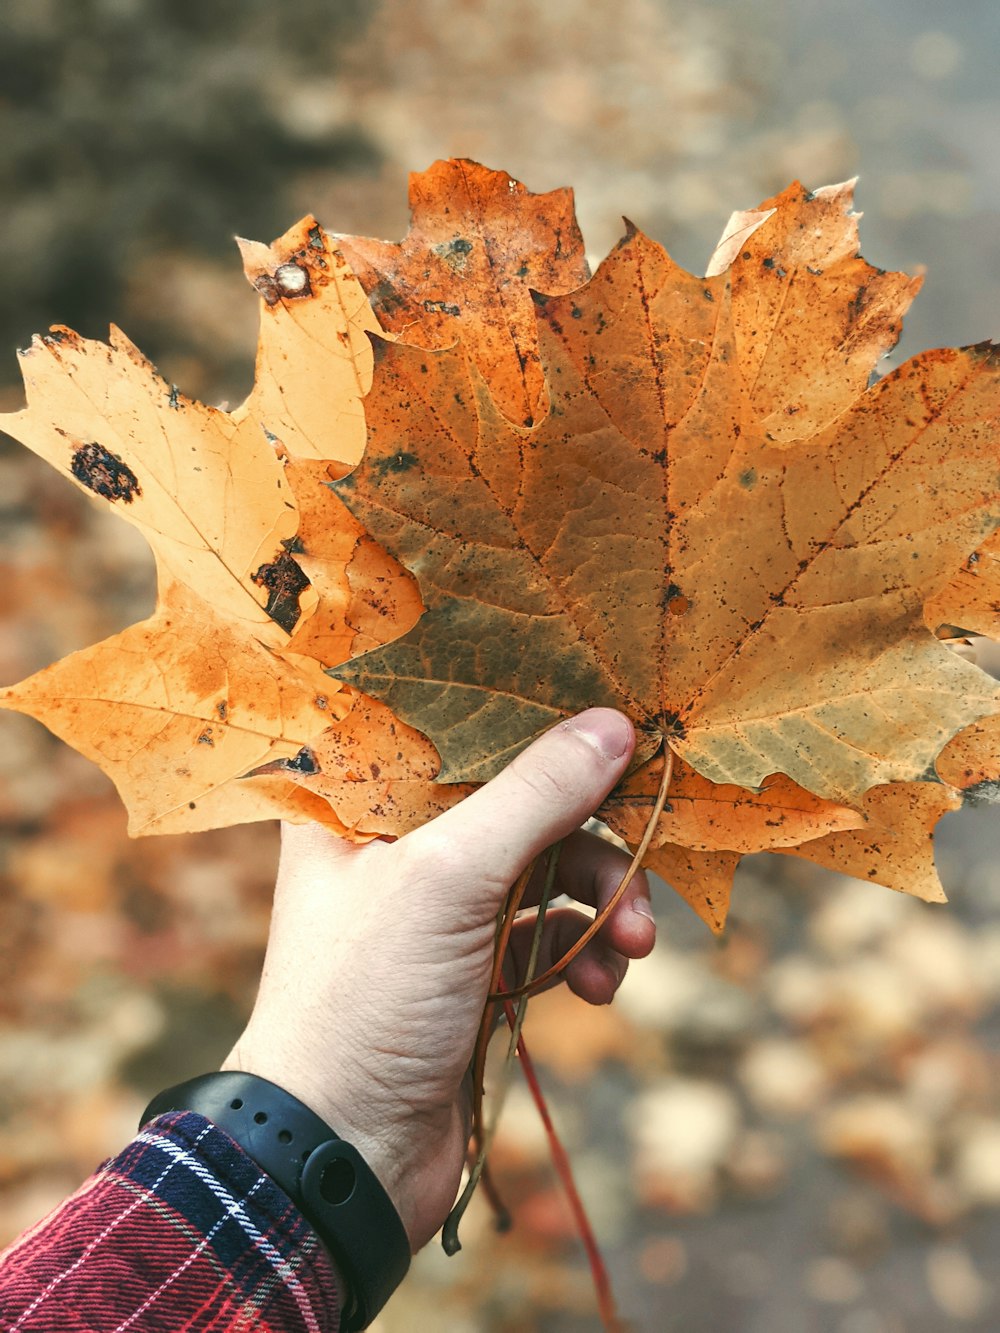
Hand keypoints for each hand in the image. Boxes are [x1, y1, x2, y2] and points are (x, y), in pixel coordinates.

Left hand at [222, 708, 654, 1248]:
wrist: (343, 1158)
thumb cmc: (365, 1000)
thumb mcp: (448, 880)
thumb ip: (533, 797)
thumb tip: (614, 725)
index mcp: (357, 800)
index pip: (454, 728)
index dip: (531, 722)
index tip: (606, 721)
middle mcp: (395, 844)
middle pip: (516, 800)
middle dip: (588, 836)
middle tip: (643, 864)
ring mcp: (436, 911)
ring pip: (544, 869)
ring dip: (601, 901)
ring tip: (633, 946)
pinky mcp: (472, 970)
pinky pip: (548, 935)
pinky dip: (584, 954)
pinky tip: (601, 987)